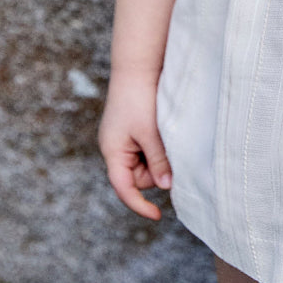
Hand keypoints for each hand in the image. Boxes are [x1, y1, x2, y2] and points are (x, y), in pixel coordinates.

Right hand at [98, 72, 172, 220]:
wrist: (137, 66)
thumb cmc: (140, 99)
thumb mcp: (150, 133)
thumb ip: (158, 160)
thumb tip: (166, 186)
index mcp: (113, 152)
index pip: (124, 188)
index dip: (140, 205)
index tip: (158, 216)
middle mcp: (115, 147)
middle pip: (138, 177)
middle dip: (156, 170)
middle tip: (170, 150)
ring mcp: (123, 138)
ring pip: (146, 163)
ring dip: (159, 156)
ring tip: (166, 135)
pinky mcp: (133, 129)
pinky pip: (148, 148)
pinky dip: (158, 145)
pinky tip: (164, 130)